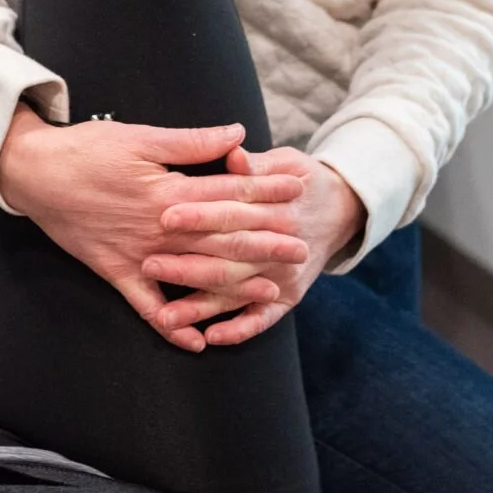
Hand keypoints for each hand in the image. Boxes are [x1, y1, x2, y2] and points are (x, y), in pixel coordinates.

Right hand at [0, 108, 307, 351]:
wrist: (35, 174)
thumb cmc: (87, 149)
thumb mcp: (141, 137)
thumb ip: (191, 141)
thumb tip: (237, 134)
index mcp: (167, 192)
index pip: (228, 193)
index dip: (266, 192)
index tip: (297, 191)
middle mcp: (158, 229)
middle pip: (221, 240)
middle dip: (264, 243)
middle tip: (301, 248)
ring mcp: (138, 256)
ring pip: (195, 276)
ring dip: (234, 286)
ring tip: (271, 291)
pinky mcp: (116, 273)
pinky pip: (148, 307)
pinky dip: (172, 326)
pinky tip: (197, 341)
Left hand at [143, 148, 364, 345]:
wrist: (342, 210)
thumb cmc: (300, 180)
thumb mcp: (285, 162)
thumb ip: (256, 163)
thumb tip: (234, 154)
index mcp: (277, 209)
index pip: (234, 213)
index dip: (201, 215)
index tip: (166, 215)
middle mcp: (281, 247)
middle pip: (230, 258)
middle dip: (189, 265)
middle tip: (150, 266)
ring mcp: (284, 277)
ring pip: (238, 293)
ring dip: (201, 307)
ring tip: (165, 317)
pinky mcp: (287, 298)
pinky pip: (262, 320)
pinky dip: (239, 330)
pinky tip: (210, 338)